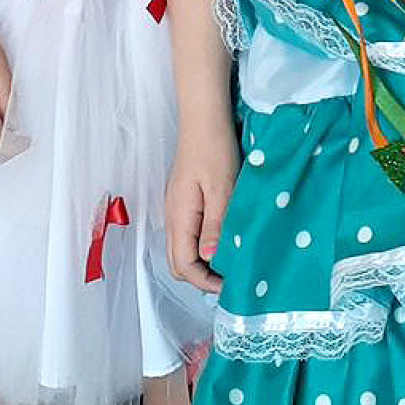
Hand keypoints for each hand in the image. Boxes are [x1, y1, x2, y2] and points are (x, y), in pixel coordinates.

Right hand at [164, 114, 238, 293]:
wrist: (204, 120)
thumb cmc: (213, 149)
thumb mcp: (222, 190)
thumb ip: (215, 226)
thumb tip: (211, 259)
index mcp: (180, 218)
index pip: (184, 266)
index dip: (205, 282)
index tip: (230, 285)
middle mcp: (173, 217)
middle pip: (179, 262)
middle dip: (202, 276)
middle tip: (231, 277)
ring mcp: (177, 209)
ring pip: (184, 249)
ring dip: (204, 261)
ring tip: (231, 260)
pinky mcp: (184, 201)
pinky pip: (190, 233)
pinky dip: (204, 244)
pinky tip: (224, 238)